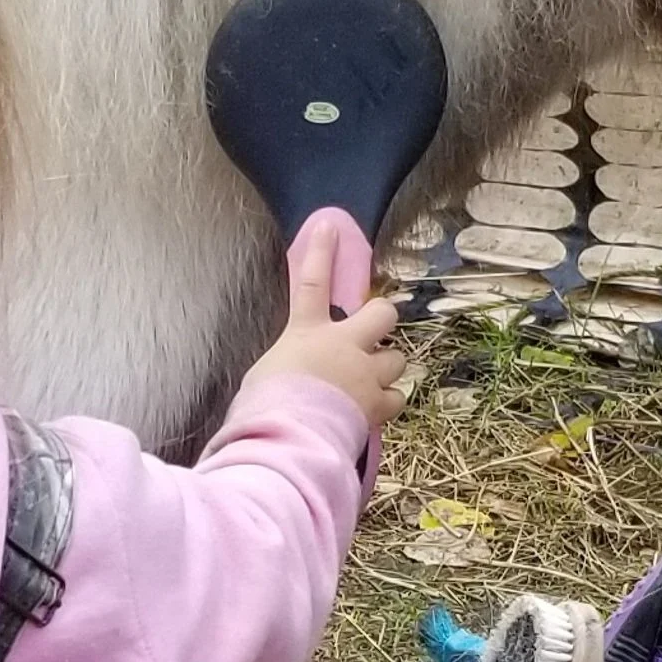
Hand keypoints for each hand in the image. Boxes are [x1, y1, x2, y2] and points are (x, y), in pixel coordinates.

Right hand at [240, 219, 408, 431]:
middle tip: (375, 332)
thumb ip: (288, 363)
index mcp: (307, 333)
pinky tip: (375, 409)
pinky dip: (388, 401)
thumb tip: (291, 372)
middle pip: (381, 314)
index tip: (330, 226)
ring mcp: (365, 373)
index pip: (314, 282)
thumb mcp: (266, 372)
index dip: (322, 252)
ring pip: (396, 359)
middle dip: (382, 318)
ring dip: (386, 368)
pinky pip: (397, 397)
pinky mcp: (378, 404)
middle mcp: (343, 346)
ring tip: (370, 383)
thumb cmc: (265, 405)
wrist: (290, 436)